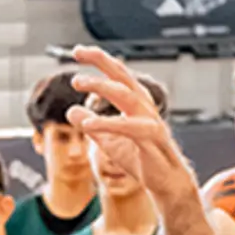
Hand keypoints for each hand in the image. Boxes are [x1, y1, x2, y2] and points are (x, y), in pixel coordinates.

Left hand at [66, 45, 197, 209]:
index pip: (117, 75)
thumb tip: (71, 110)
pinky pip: (129, 127)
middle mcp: (144, 106)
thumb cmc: (141, 160)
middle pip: (123, 76)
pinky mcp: (152, 139)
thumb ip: (92, 125)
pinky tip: (87, 125)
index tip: (77, 52)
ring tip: (77, 81)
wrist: (164, 183)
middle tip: (77, 54)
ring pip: (127, 96)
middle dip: (101, 61)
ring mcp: (150, 121)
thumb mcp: (108, 142)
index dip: (99, 61)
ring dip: (101, 86)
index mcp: (135, 104)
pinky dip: (108, 124)